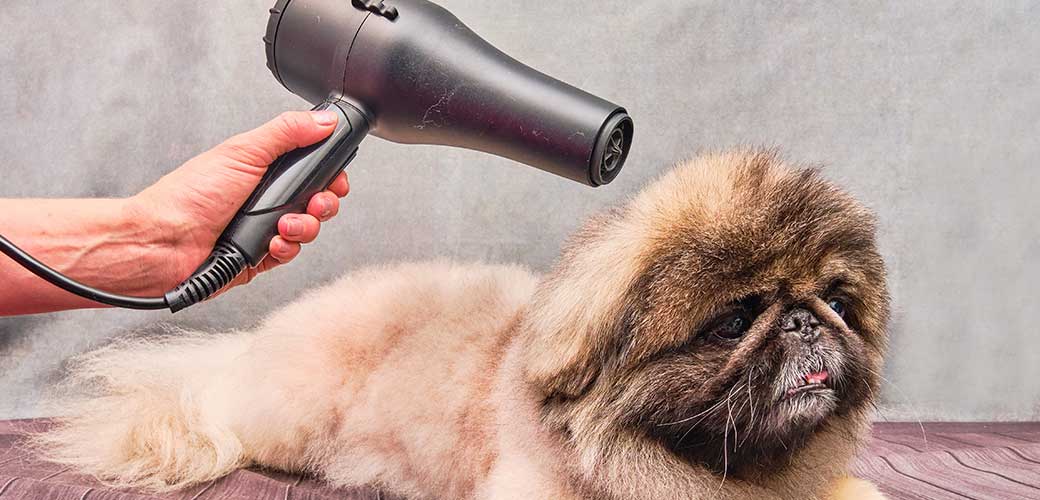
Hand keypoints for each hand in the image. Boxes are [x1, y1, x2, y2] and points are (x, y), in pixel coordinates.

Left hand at [130, 110, 349, 291]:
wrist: (160, 243)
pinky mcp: (258, 256)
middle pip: (318, 200)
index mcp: (262, 168)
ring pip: (308, 230)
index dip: (329, 175)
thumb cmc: (188, 196)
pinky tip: (270, 244)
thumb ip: (286, 133)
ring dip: (304, 228)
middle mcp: (264, 197)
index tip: (334, 178)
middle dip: (323, 203)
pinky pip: (289, 254)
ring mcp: (262, 228)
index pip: (311, 168)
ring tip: (283, 226)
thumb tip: (323, 120)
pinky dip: (285, 249)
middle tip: (315, 203)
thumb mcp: (242, 153)